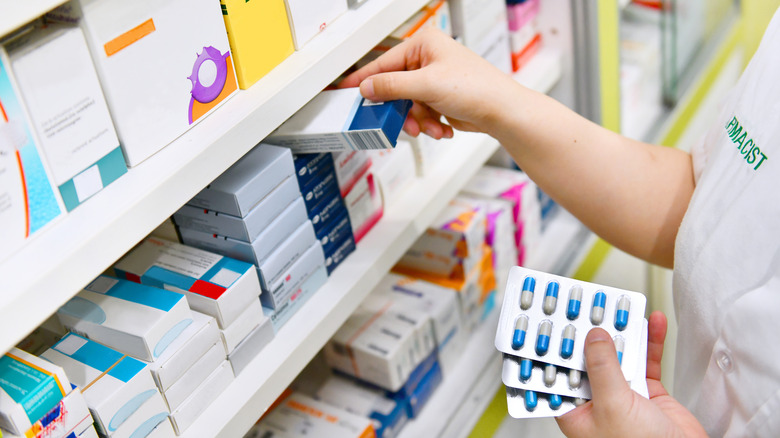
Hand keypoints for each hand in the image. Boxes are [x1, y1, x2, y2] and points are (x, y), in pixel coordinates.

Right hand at [340, 27, 520, 138]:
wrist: (502, 112)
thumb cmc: (477, 88)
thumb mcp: (427, 85)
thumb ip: (392, 86)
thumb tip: (368, 88)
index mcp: (424, 45)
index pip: (384, 62)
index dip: (365, 80)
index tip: (346, 91)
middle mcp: (428, 59)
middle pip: (395, 88)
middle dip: (402, 110)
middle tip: (401, 121)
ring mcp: (434, 80)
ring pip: (408, 106)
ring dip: (418, 121)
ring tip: (431, 127)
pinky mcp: (440, 99)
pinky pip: (421, 114)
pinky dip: (429, 124)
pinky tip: (442, 127)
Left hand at [556, 311, 706, 437]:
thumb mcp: (613, 406)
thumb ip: (602, 368)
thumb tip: (593, 337)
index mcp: (575, 410)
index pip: (557, 371)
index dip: (553, 345)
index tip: (550, 318)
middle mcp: (595, 400)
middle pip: (588, 357)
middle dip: (589, 330)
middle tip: (588, 302)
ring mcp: (622, 394)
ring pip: (618, 354)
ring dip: (621, 330)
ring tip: (619, 305)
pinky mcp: (647, 391)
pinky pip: (647, 359)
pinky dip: (650, 340)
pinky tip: (651, 321)